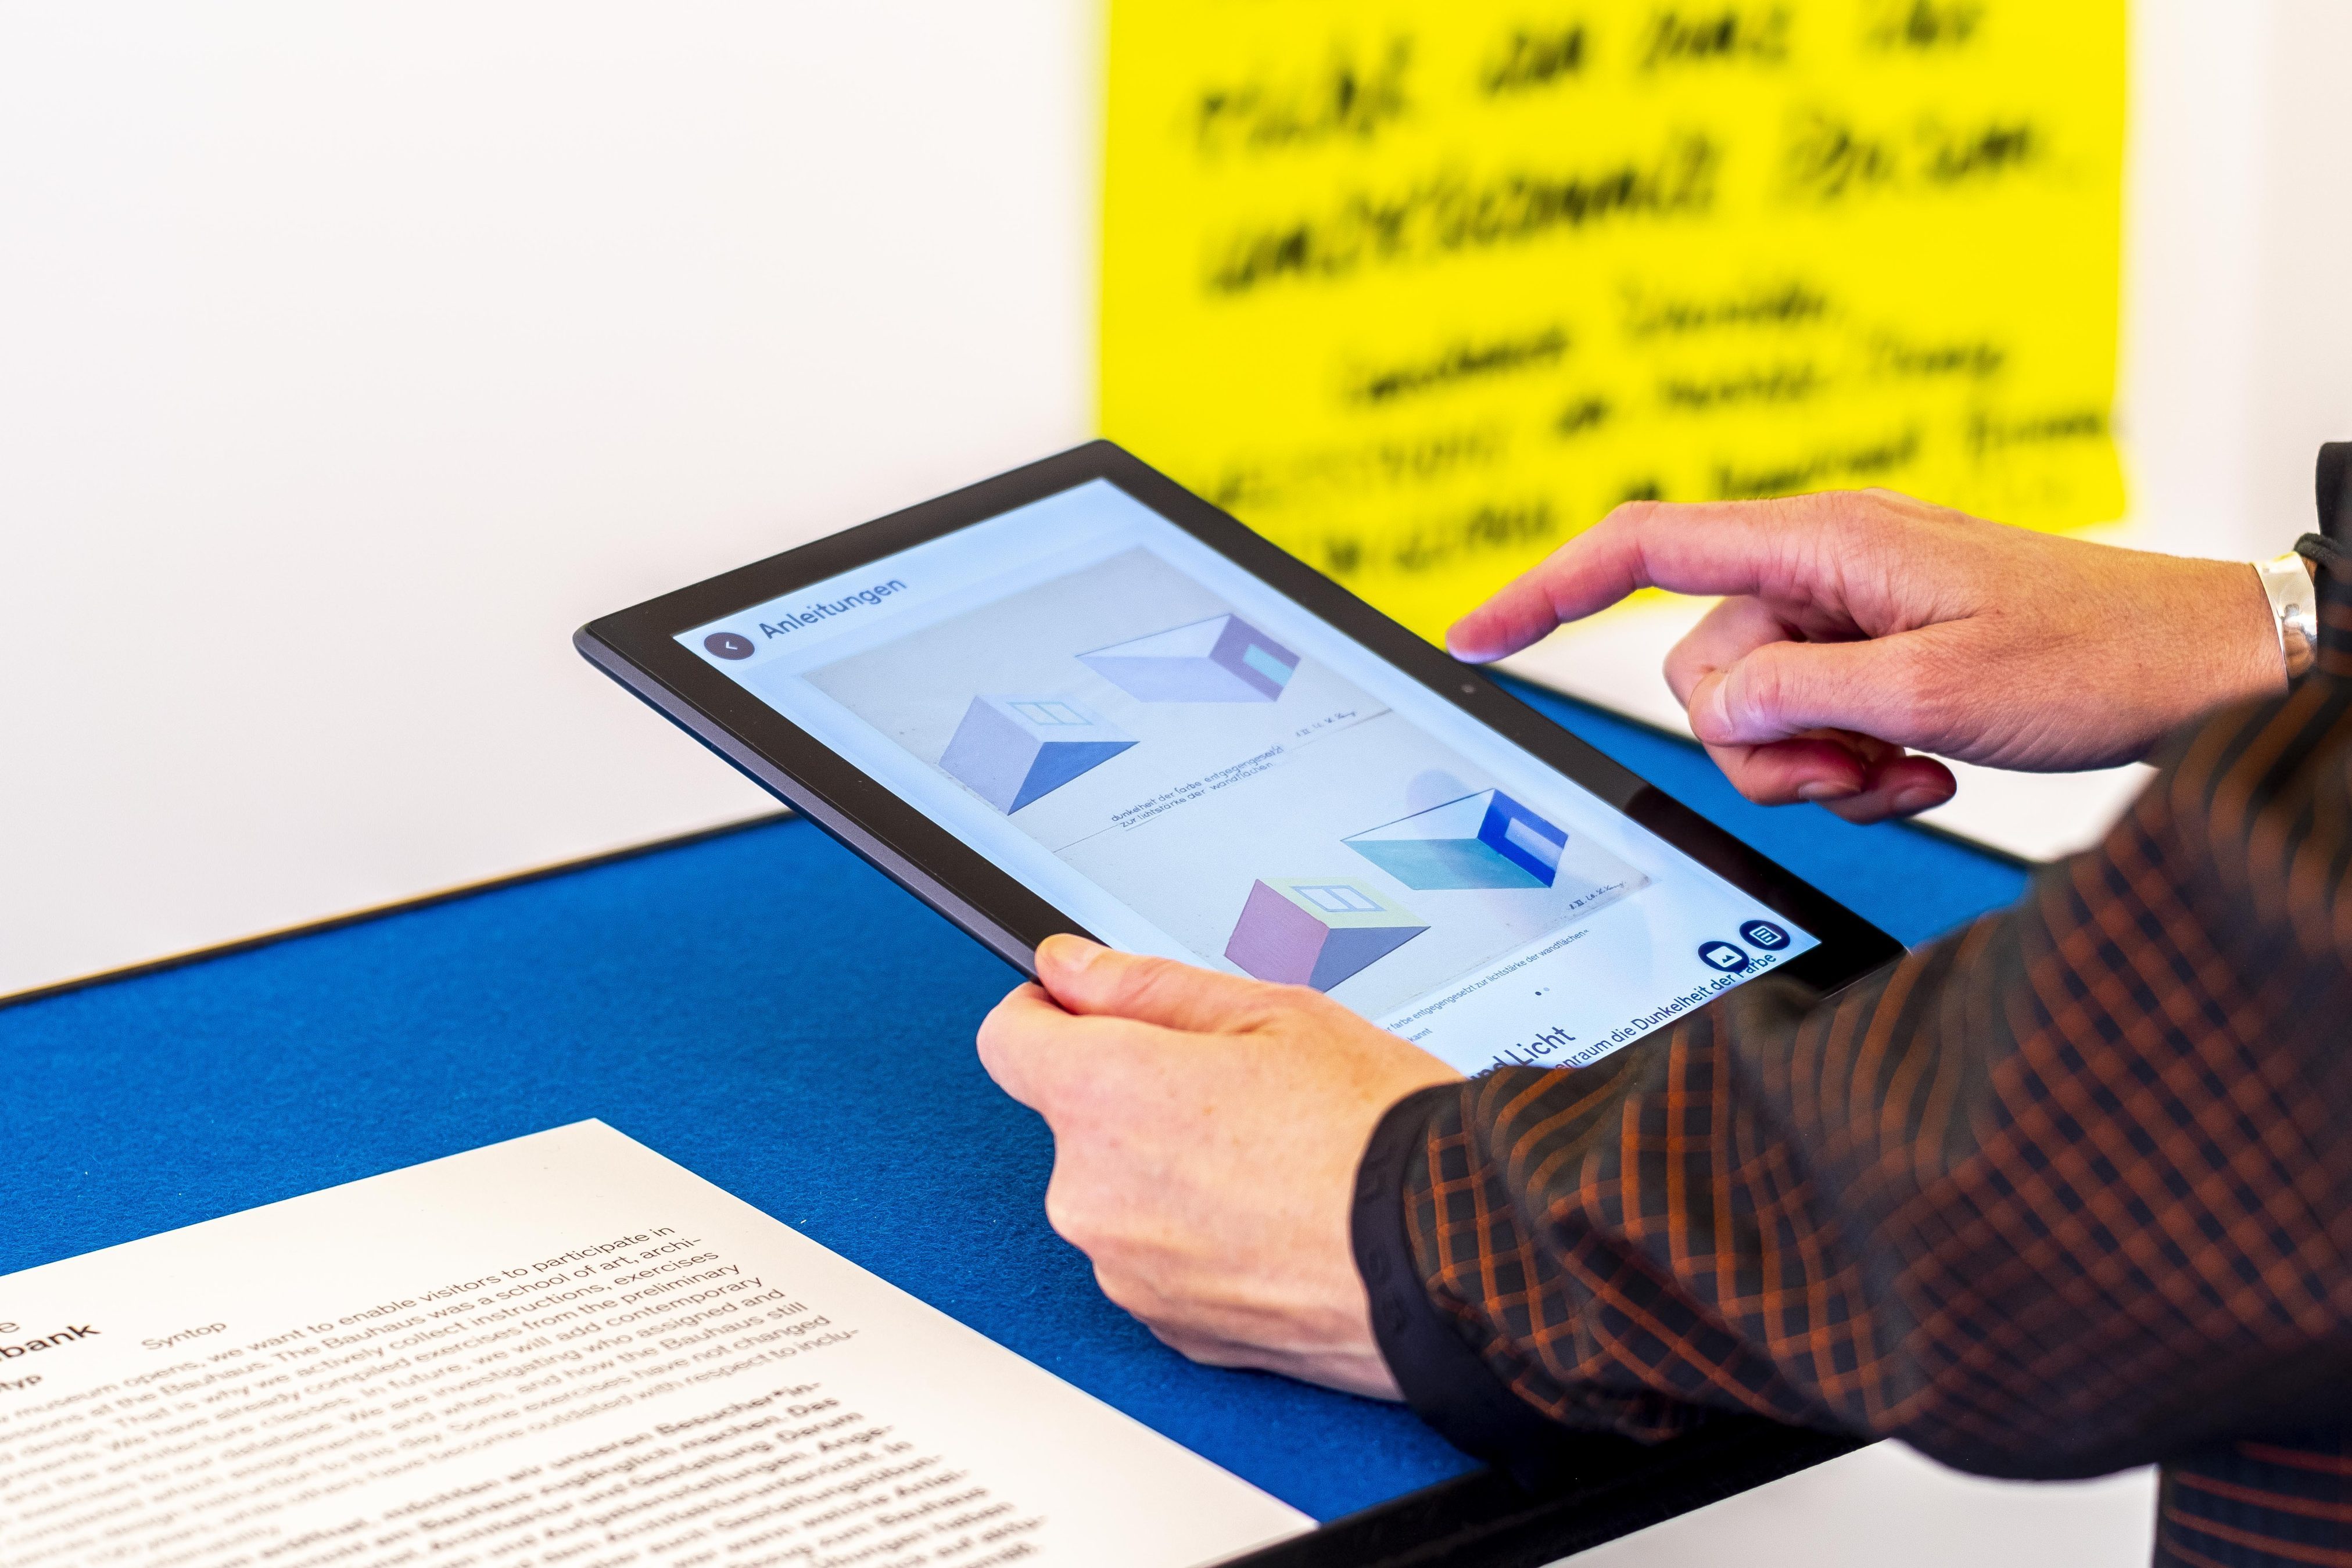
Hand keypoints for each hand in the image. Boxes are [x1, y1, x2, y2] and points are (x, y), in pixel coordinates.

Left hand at [976, 935, 1460, 1398]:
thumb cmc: (1376, 1133)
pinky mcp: (1168, 1327)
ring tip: (1274, 1161)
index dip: (1048, 1015)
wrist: (1452, 1255)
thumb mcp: (1271, 1012)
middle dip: (1135, 1099)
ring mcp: (1126, 1270)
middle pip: (1074, 1123)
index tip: (1086, 1012)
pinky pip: (1157, 1260)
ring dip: (1170, 1174)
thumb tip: (1069, 970)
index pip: (1007, 1039)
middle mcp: (1092, 1192)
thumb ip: (1146, 987)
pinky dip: (1200, 1239)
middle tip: (1238, 1090)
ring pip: (1119, 1195)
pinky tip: (1277, 1220)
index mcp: (1104, 1097)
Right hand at [1447, 490, 2287, 822]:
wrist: (2202, 665)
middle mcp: (1823, 569)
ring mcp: (1850, 616)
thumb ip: (1799, 698)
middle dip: (1763, 745)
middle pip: (1701, 668)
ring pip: (1754, 712)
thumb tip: (1713, 706)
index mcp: (1823, 544)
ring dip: (1819, 767)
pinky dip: (1855, 766)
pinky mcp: (1877, 656)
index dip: (1543, 590)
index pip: (1642, 548)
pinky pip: (1810, 726)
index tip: (1473, 635)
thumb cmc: (2096, 658)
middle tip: (1857, 769)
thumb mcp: (1934, 693)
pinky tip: (1926, 767)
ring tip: (1908, 768)